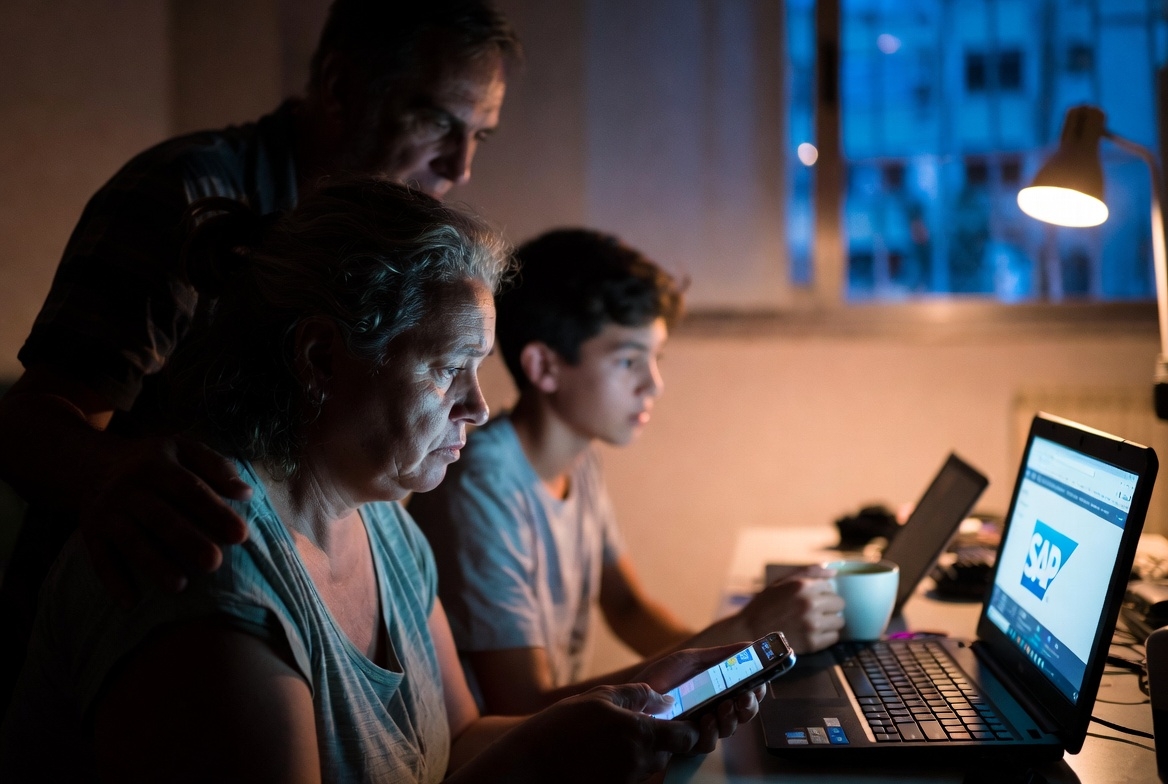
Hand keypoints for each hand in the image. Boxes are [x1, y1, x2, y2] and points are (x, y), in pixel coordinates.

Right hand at [81, 434, 250, 604]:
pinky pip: (100, 559)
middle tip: (214, 563)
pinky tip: (131, 603)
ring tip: (179, 586)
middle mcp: (129, 488)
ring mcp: (108, 511)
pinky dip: (113, 581)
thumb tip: (246, 493)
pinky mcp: (91, 532)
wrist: (94, 463)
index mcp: (157, 465)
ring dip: (153, 564)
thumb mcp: (184, 449)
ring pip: (131, 540)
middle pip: (161, 517)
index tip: (241, 535)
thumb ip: (217, 467)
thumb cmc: (154, 461)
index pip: (190, 489)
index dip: (215, 511)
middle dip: (187, 540)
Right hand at [468, 683, 699, 782]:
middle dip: (660, 741)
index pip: (686, 737)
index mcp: (640, 733)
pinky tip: (600, 757)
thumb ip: (636, 696)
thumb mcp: (597, 699)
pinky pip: (631, 779)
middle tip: (636, 728)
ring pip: (649, 767)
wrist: (527, 767)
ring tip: (610, 741)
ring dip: (640, 754)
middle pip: (668, 754)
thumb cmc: (559, 728)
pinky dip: (623, 768)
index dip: (691, 729)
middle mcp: (639, 762)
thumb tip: (666, 700)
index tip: (685, 721)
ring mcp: (628, 782)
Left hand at [633, 643, 764, 753]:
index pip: (748, 692)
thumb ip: (720, 655)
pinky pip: (708, 742)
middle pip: (745, 713)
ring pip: (731, 728)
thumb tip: (750, 644)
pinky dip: (711, 732)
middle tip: (746, 697)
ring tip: (724, 706)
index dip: (758, 689)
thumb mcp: (691, 660)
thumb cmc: (662, 678)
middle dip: (750, 706)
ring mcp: (703, 726)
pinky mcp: (689, 742)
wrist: (634, 694)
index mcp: (719, 689)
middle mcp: (715, 709)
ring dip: (732, 718)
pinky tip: (706, 720)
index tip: (760, 682)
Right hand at [739, 566, 844, 653]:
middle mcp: (810, 603)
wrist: (749, 632)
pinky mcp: (813, 643)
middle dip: (829, 607)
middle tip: (814, 612)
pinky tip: (812, 634)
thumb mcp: (782, 582)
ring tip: (814, 623)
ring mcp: (812, 624)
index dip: (821, 593)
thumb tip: (834, 571)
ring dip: (829, 622)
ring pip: (839, 621)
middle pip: (839, 604)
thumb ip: (809, 572)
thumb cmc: (765, 605)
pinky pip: (834, 638)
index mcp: (803, 585)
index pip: (830, 586)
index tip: (811, 598)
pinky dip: (826, 637)